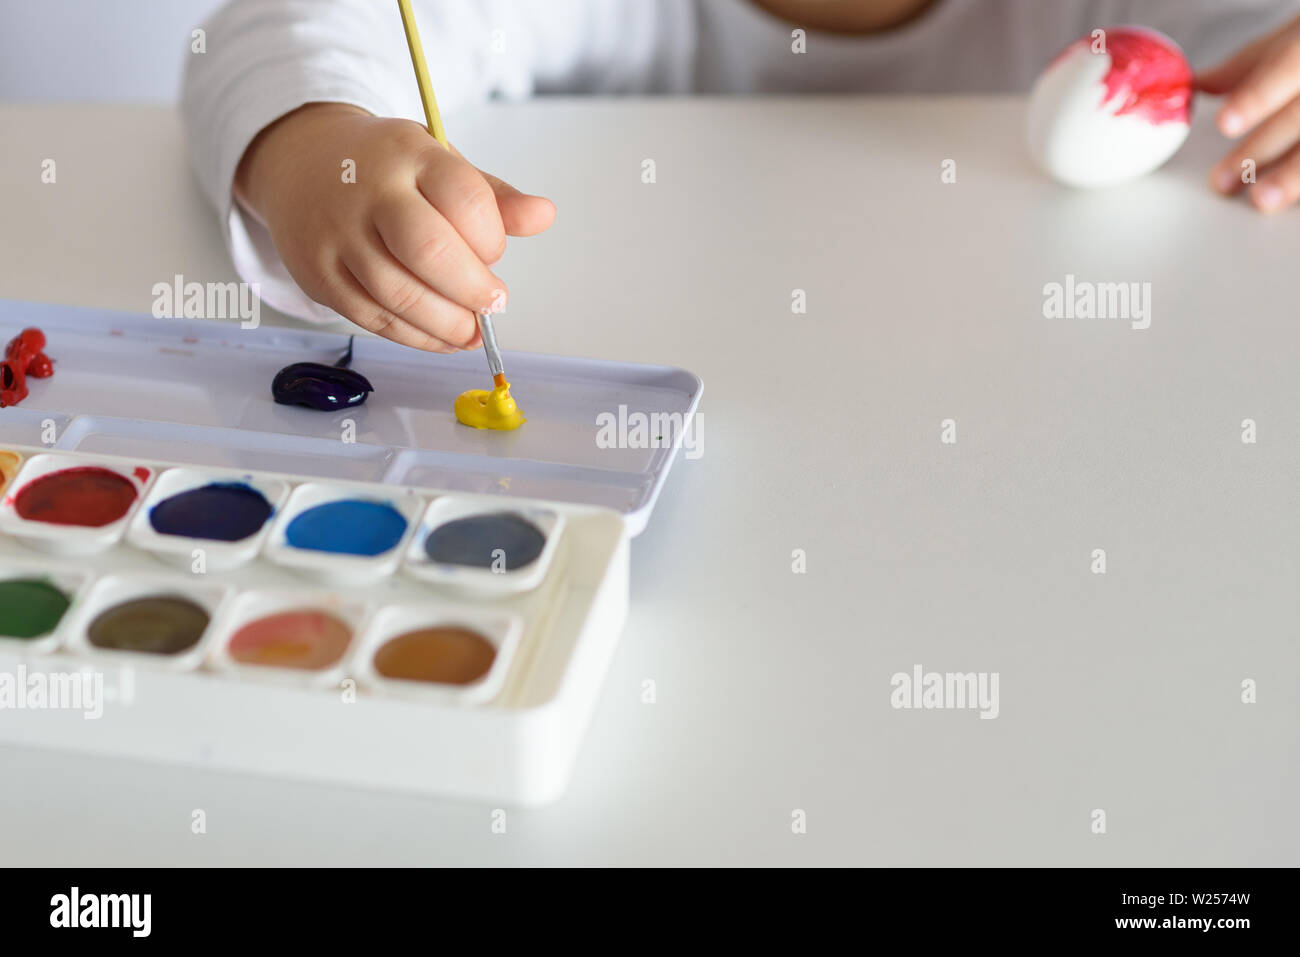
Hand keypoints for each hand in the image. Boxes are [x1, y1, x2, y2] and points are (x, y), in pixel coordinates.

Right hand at [234, 103, 555, 350]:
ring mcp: (338, 237)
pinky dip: (415, 337)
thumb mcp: (440, 165)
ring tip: (472, 331)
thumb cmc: (387, 170)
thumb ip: (493, 197)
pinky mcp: (320, 276)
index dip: (491, 236)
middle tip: (494, 303)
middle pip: (428, 251)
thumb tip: (545, 215)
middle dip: (472, 289)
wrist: (301, 164)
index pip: (463, 198)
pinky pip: (373, 318)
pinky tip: (441, 337)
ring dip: (446, 323)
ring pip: (398, 294)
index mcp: (408, 155)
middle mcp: (368, 193)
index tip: (495, 252)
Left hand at [1199, 15, 1299, 212]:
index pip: (1287, 66)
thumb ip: (1248, 67)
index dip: (1257, 96)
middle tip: (1224, 180)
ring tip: (1263, 200)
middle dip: (1262, 148)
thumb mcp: (1292, 38)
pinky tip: (1298, 203)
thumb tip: (1195, 86)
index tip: (1224, 123)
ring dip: (1295, 175)